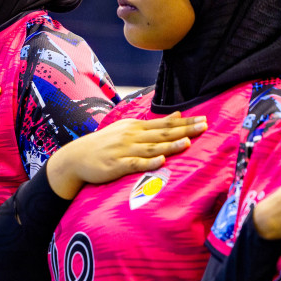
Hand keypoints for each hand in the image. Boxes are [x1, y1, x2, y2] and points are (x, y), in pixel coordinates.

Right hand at [47, 114, 206, 200]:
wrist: (77, 157)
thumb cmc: (105, 144)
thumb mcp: (128, 128)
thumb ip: (154, 124)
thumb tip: (177, 114)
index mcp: (136, 127)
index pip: (165, 124)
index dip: (185, 122)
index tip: (204, 119)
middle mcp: (132, 136)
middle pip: (162, 133)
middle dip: (184, 130)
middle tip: (204, 126)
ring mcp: (124, 150)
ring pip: (151, 148)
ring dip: (170, 145)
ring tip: (187, 142)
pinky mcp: (117, 165)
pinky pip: (135, 164)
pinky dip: (148, 162)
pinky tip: (161, 161)